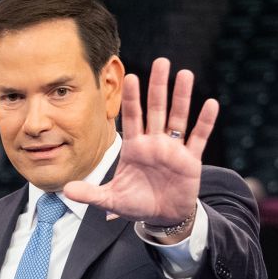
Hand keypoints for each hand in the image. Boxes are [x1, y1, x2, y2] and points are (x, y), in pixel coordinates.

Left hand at [63, 57, 216, 231]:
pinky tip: (211, 104)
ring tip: (185, 74)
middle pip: (157, 109)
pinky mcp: (190, 160)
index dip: (132, 98)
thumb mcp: (112, 200)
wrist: (162, 217)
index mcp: (135, 147)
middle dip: (158, 86)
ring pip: (178, 117)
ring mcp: (173, 149)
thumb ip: (91, 193)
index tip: (131, 76)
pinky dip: (205, 122)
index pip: (133, 117)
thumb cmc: (137, 204)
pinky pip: (198, 138)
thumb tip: (66, 189)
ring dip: (182, 97)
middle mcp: (155, 142)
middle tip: (161, 62)